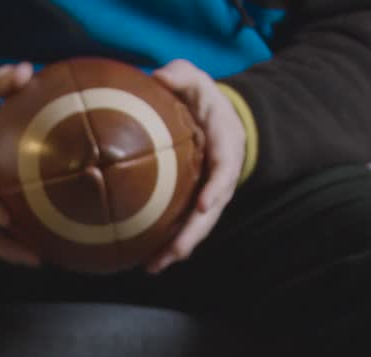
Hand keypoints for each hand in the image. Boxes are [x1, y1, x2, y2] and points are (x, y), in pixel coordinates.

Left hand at [147, 59, 247, 273]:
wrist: (216, 118)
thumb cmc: (204, 100)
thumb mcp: (196, 79)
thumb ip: (181, 75)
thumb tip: (158, 77)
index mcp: (226, 146)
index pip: (226, 169)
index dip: (218, 187)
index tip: (206, 203)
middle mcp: (220, 177)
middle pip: (211, 212)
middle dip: (194, 235)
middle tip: (174, 254)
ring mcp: (209, 193)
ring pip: (197, 227)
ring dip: (178, 248)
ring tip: (153, 267)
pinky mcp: (194, 203)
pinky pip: (182, 225)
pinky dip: (167, 243)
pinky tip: (145, 259)